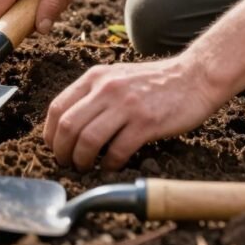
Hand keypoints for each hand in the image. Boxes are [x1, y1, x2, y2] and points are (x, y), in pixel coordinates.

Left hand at [43, 57, 225, 170]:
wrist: (195, 76)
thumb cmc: (155, 82)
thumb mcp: (116, 78)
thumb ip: (93, 95)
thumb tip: (69, 126)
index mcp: (94, 77)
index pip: (57, 107)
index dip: (49, 133)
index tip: (53, 148)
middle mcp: (106, 89)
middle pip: (67, 126)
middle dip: (61, 151)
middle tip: (65, 163)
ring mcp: (126, 105)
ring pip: (88, 139)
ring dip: (81, 160)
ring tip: (84, 168)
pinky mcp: (146, 122)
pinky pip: (117, 150)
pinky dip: (109, 163)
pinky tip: (111, 167)